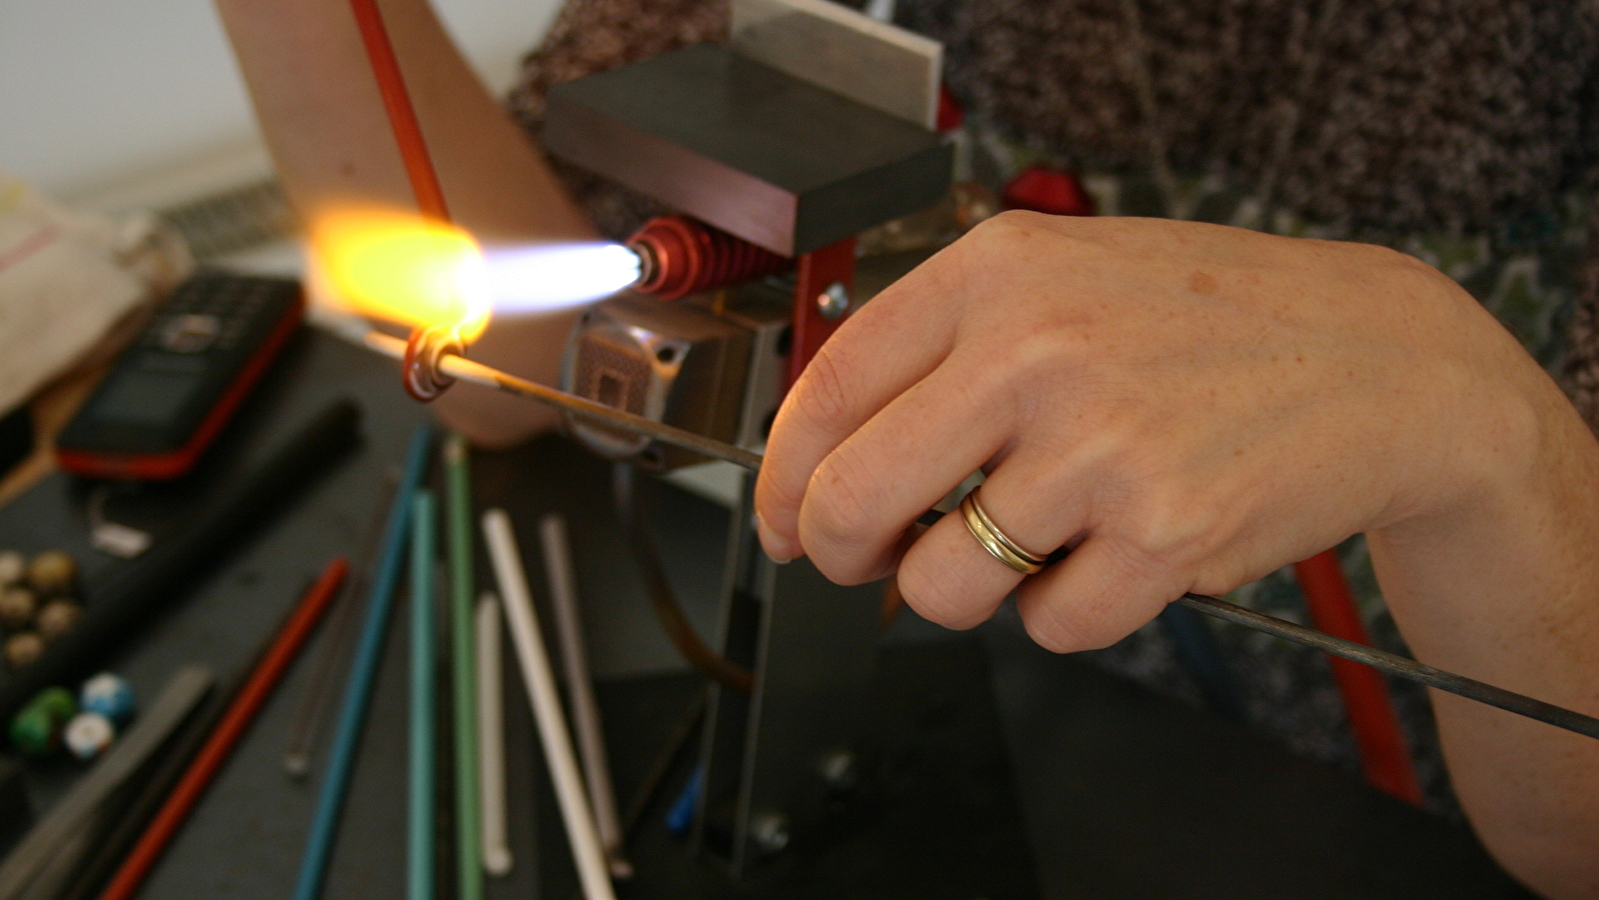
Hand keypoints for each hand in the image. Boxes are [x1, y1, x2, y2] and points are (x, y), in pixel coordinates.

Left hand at [754, 212, 1541, 651]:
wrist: (1380, 358)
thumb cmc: (1210, 320)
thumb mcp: (1064, 279)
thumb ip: (945, 347)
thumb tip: (827, 454)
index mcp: (996, 274)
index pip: (827, 389)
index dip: (780, 478)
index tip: (782, 518)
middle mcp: (1037, 350)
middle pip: (853, 499)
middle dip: (840, 555)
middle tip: (866, 562)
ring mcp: (1101, 445)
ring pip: (944, 585)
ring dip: (963, 591)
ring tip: (1023, 546)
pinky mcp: (1165, 533)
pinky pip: (1049, 625)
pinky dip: (1062, 613)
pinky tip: (1105, 558)